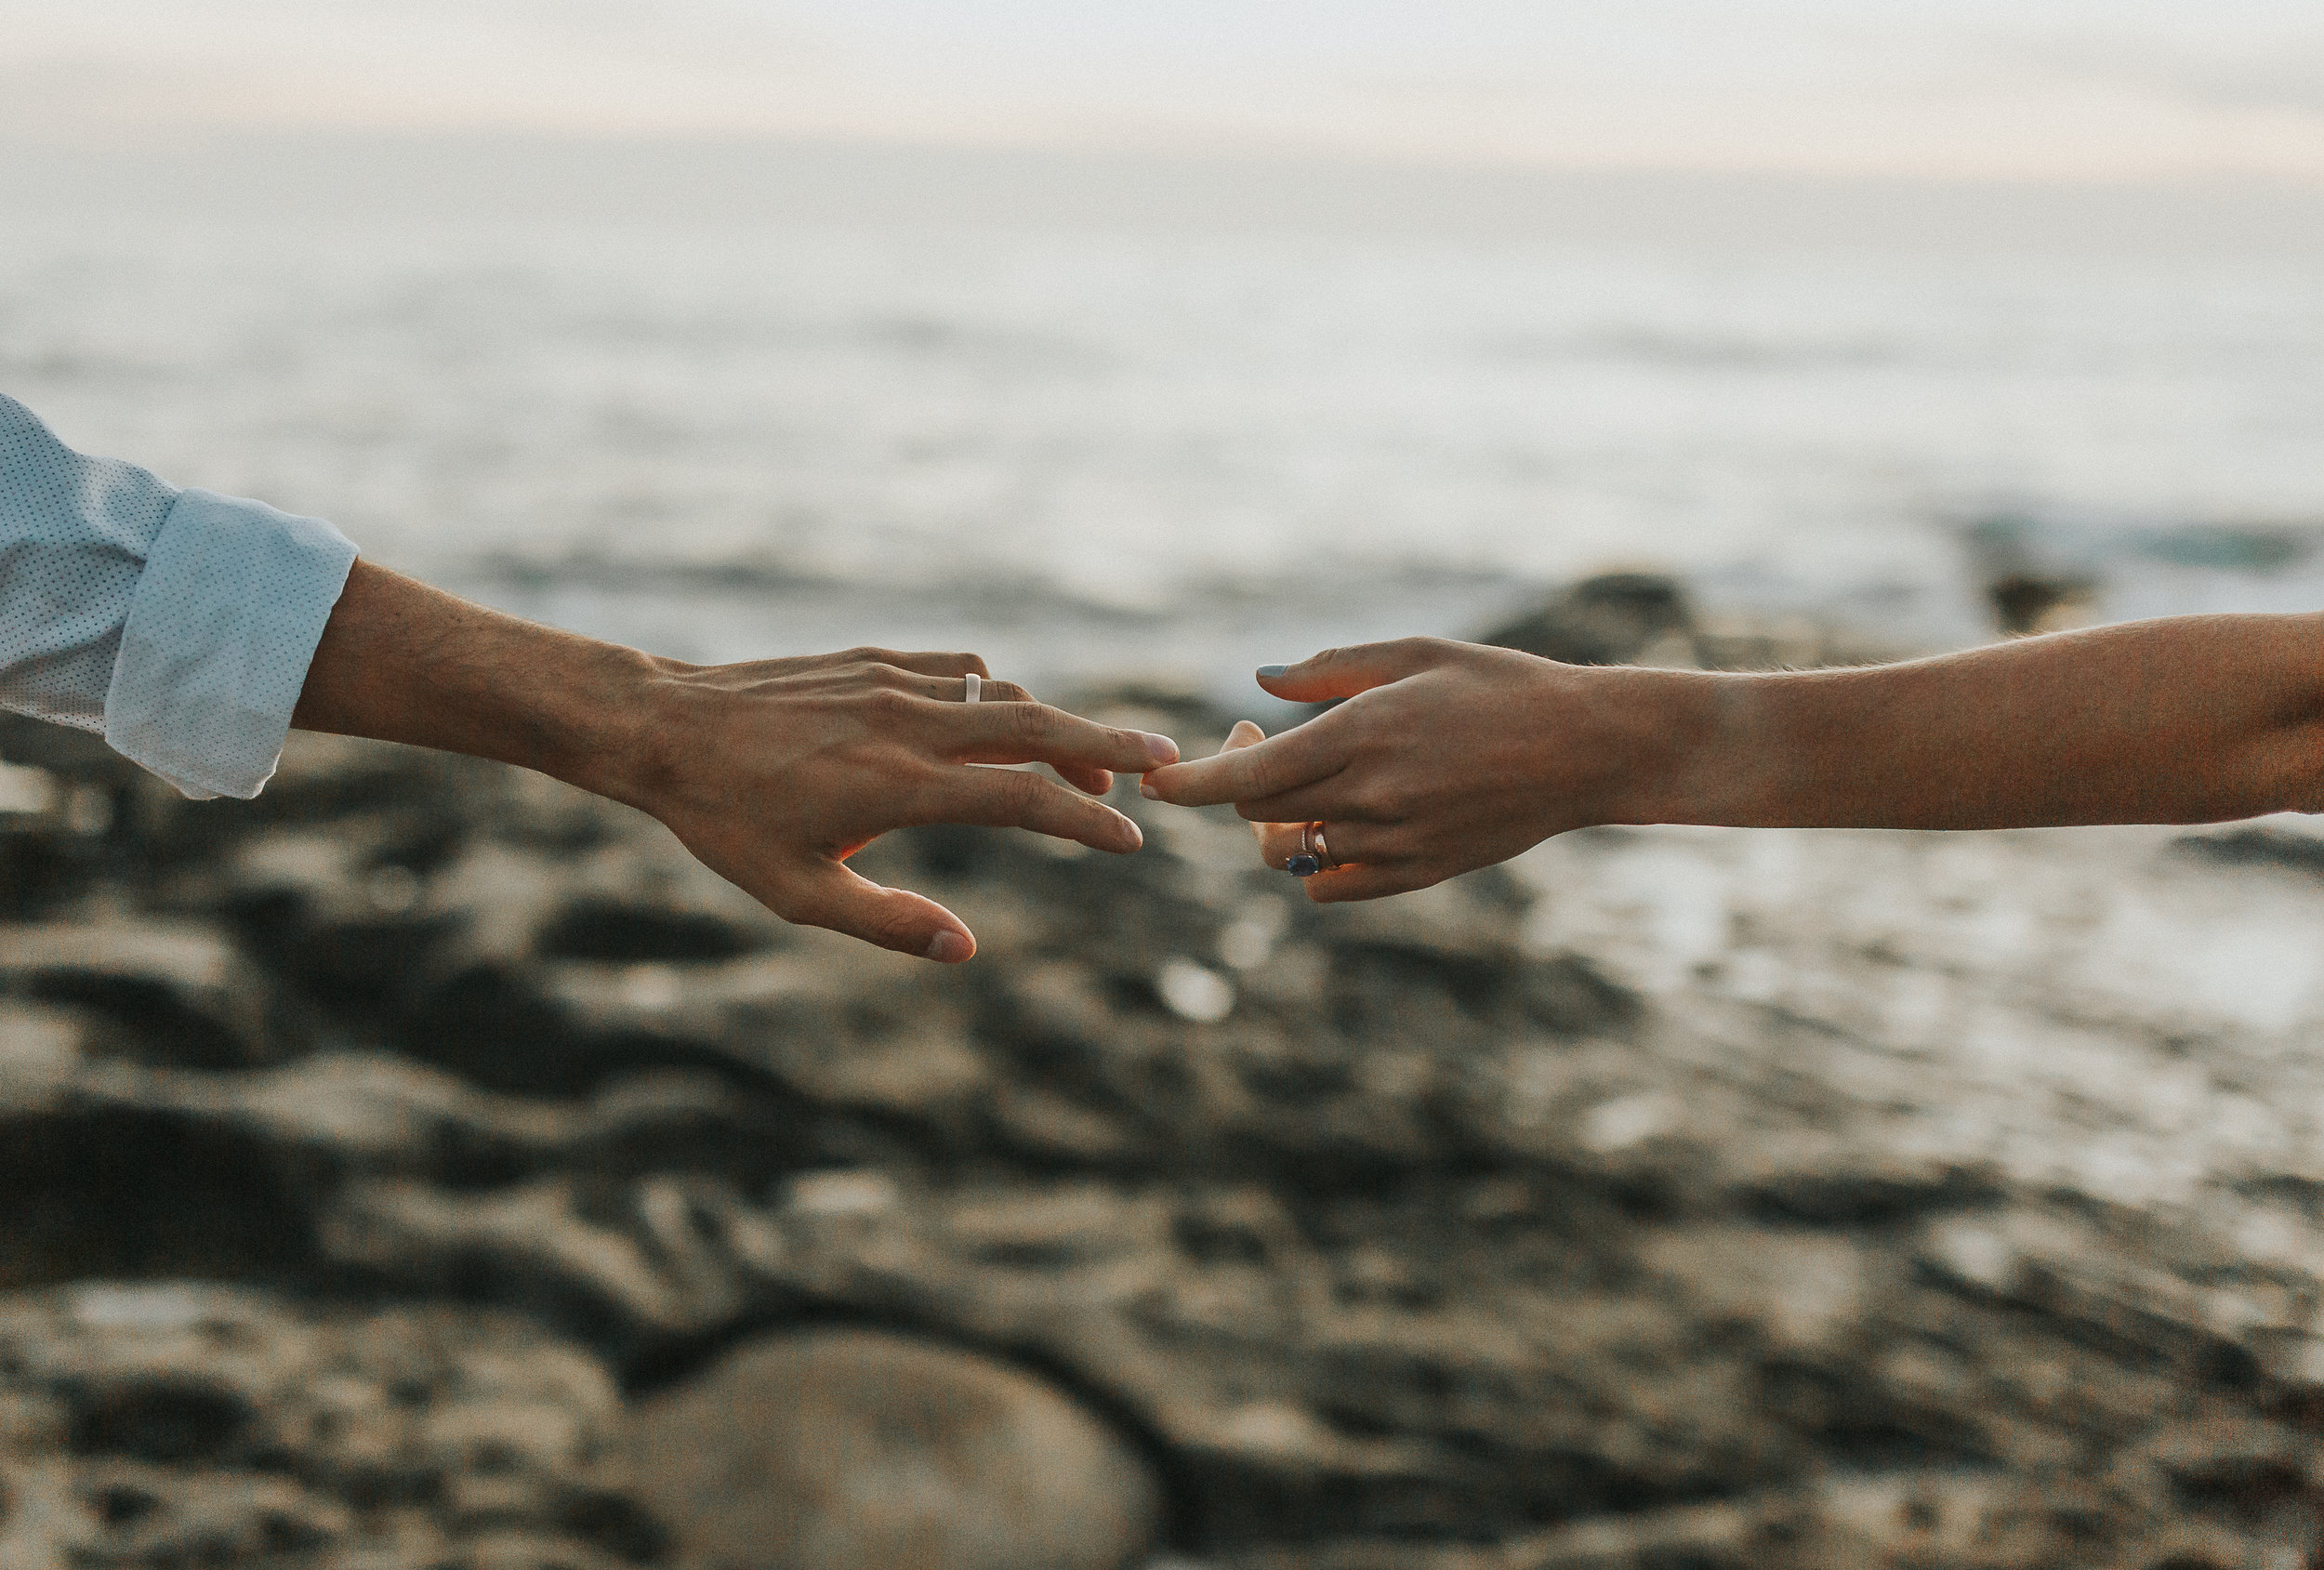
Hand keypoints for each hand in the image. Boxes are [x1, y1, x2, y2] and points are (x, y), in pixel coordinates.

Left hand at [291, 564, 1179, 961]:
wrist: (661, 727)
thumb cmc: (724, 822)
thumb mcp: (797, 894)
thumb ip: (886, 922)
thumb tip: (964, 951)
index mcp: (898, 786)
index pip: (1022, 801)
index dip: (1086, 823)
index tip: (1131, 843)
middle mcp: (908, 724)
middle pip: (1038, 729)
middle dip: (1109, 748)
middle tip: (1167, 763)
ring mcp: (894, 682)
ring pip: (1004, 697)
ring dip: (1059, 726)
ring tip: (1096, 762)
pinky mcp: (875, 660)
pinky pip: (961, 672)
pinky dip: (1001, 695)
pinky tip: (1011, 718)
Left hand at [1141, 638, 1650, 901]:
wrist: (1586, 749)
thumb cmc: (1499, 686)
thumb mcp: (1414, 654)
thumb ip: (1328, 668)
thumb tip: (1259, 681)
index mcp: (1367, 731)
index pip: (1249, 775)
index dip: (1191, 784)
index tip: (1155, 784)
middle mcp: (1375, 794)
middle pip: (1261, 812)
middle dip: (1236, 783)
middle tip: (1251, 740)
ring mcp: (1397, 842)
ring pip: (1294, 850)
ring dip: (1278, 820)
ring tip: (1301, 779)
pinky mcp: (1420, 874)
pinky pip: (1333, 887)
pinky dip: (1314, 863)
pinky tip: (1332, 823)